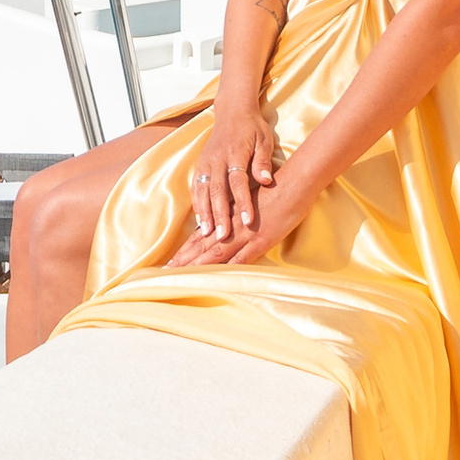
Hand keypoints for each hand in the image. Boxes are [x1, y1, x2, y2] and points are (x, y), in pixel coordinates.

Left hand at [167, 169, 306, 269]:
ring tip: (179, 275)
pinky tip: (215, 277)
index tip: (170, 260)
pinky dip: (227, 268)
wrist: (295, 182)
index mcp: (228, 216)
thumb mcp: (251, 199)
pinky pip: (242, 258)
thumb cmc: (274, 188)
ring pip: (216, 252)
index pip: (202, 235)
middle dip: (183, 259)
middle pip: (202, 245)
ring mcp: (246, 234)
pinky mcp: (261, 240)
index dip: (185, 248)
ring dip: (196, 265)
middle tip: (165, 271)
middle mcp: (232, 226)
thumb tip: (226, 223)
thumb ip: (236, 211)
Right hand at [181, 104, 281, 248]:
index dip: (243, 202)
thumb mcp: (264, 140)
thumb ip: (262, 161)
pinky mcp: (200, 165)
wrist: (232, 111)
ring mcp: (205, 162)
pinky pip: (196, 188)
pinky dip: (197, 205)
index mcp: (234, 152)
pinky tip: (200, 221)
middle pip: (216, 190)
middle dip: (220, 215)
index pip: (238, 181)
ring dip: (204, 213)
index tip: (248, 221)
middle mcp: (216, 158)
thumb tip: (266, 180)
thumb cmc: (252, 127)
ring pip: (202, 191)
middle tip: (223, 237)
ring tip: (207, 234)